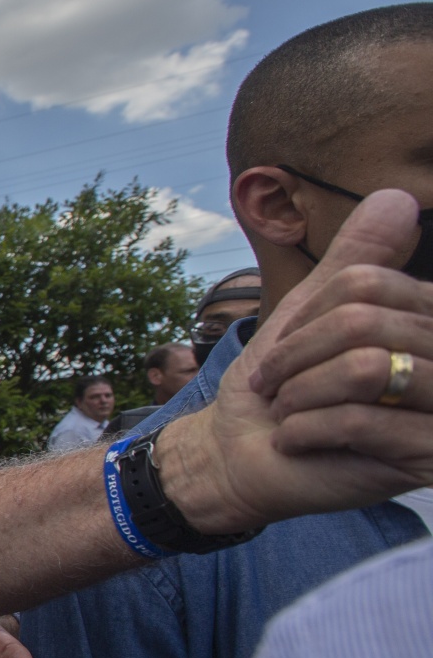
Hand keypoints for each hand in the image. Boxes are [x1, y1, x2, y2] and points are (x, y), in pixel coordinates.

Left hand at [158, 190, 432, 533]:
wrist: (243, 460)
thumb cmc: (281, 386)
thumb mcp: (311, 313)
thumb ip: (357, 261)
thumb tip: (399, 197)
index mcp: (425, 323)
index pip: (367, 285)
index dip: (308, 316)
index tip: (282, 350)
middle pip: (363, 323)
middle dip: (295, 357)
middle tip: (274, 388)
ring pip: (365, 369)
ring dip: (300, 392)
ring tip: (286, 412)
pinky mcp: (424, 459)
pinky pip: (362, 423)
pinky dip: (306, 429)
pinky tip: (294, 441)